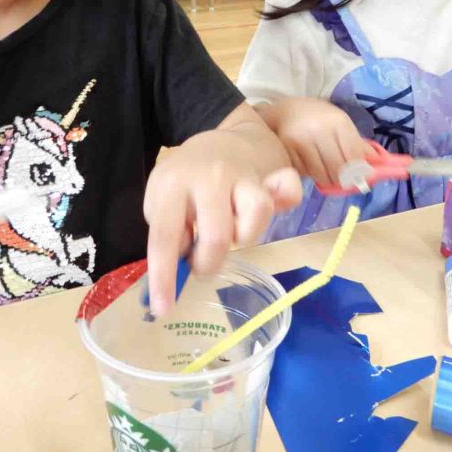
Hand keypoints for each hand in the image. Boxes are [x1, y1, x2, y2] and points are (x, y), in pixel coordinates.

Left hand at [144, 128, 301, 316]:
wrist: (219, 142)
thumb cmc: (185, 182)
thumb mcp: (162, 200)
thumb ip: (169, 232)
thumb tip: (179, 264)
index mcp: (173, 184)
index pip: (165, 236)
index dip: (164, 276)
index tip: (162, 309)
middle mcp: (210, 177)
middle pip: (217, 236)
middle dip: (209, 262)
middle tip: (202, 262)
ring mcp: (243, 176)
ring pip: (255, 216)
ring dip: (244, 237)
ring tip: (232, 232)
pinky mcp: (270, 178)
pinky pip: (289, 190)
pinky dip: (286, 199)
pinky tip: (278, 203)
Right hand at [260, 97, 369, 187]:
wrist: (288, 110)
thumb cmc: (321, 119)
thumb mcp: (342, 125)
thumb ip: (358, 145)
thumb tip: (377, 164)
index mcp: (338, 121)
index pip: (354, 155)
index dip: (360, 171)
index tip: (360, 179)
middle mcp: (319, 129)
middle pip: (338, 168)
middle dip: (344, 179)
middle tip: (344, 181)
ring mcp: (301, 140)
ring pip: (321, 174)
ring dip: (327, 179)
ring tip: (327, 173)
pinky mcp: (287, 150)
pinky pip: (305, 173)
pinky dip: (310, 175)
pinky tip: (311, 165)